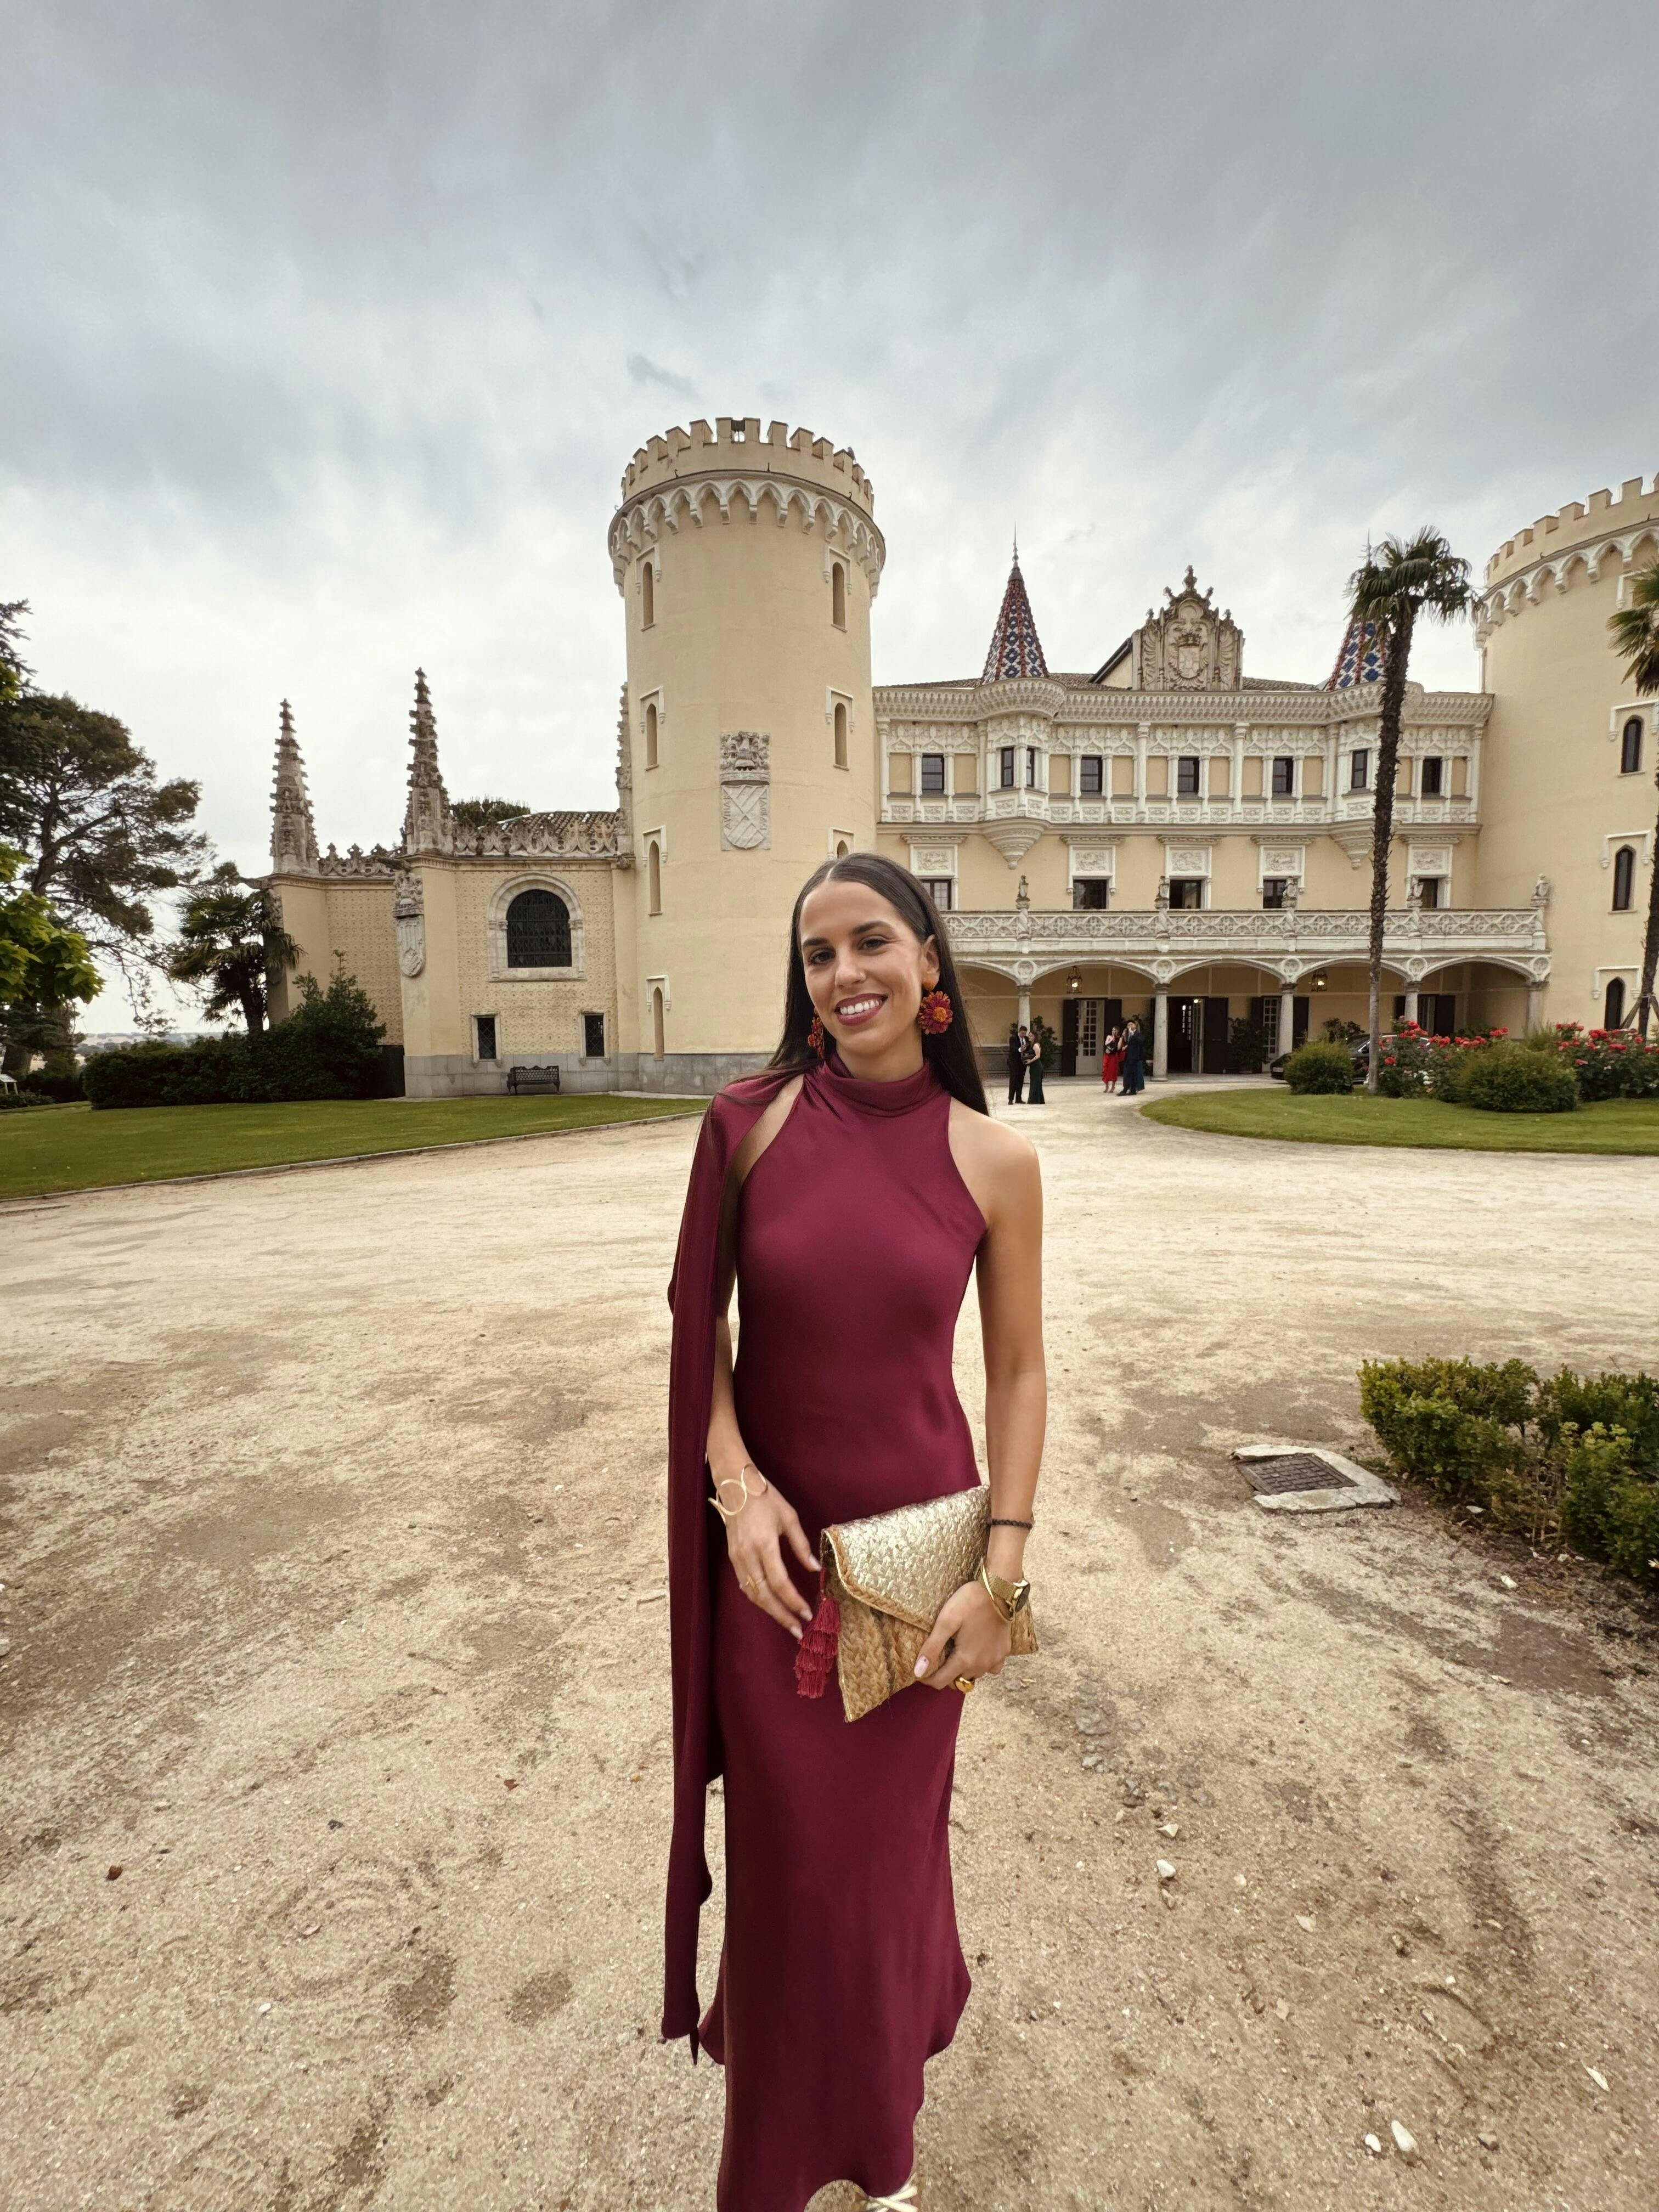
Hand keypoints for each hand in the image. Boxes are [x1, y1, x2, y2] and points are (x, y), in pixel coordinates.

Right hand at [718, 1466, 817, 1641]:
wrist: (736, 1485)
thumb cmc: (766, 1498)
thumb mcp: (789, 1517)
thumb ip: (801, 1546)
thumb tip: (815, 1569)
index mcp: (764, 1544)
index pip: (780, 1582)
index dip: (794, 1601)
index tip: (807, 1613)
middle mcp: (748, 1555)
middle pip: (764, 1595)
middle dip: (781, 1615)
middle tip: (797, 1630)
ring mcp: (737, 1557)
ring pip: (752, 1593)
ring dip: (769, 1610)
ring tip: (786, 1621)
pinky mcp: (732, 1557)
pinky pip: (745, 1584)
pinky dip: (758, 1597)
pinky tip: (770, 1603)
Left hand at [912, 1578, 1013, 1690]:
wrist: (999, 1591)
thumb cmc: (970, 1603)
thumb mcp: (946, 1621)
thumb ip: (932, 1648)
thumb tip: (918, 1672)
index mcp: (964, 1659)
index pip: (941, 1682)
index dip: (928, 1679)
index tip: (921, 1672)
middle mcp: (980, 1665)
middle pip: (957, 1681)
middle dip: (945, 1675)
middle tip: (938, 1659)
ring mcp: (994, 1660)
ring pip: (974, 1676)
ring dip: (963, 1671)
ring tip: (955, 1654)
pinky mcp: (1004, 1652)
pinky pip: (991, 1669)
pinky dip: (982, 1665)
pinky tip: (977, 1652)